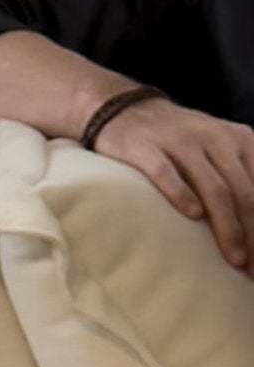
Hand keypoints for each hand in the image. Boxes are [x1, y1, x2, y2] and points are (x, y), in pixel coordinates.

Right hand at [94, 96, 253, 273]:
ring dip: (228, 226)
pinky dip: (181, 193)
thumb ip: (243, 181)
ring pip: (213, 188)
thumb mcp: (221, 150)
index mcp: (240, 140)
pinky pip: (165, 172)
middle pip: (243, 194)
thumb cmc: (182, 142)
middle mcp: (215, 137)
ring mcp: (179, 141)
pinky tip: (192, 215)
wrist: (126, 108)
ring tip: (234, 258)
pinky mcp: (145, 146)